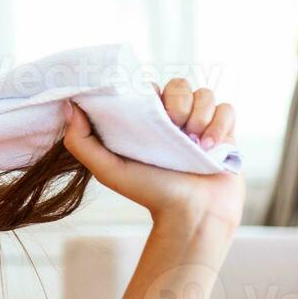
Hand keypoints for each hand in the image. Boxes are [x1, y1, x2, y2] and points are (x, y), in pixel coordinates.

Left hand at [60, 78, 244, 227]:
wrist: (192, 215)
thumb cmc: (150, 193)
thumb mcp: (107, 169)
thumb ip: (81, 142)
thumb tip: (70, 107)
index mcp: (146, 121)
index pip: (149, 86)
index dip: (151, 92)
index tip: (152, 112)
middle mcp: (174, 119)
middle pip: (180, 84)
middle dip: (179, 103)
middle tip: (175, 129)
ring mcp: (200, 124)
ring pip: (205, 93)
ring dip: (201, 116)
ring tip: (195, 145)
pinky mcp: (225, 131)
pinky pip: (228, 108)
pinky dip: (220, 125)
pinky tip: (210, 148)